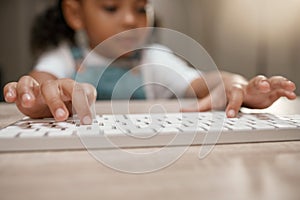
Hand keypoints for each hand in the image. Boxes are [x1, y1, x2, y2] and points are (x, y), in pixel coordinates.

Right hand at [4, 76, 95, 123]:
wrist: (52, 97)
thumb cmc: (68, 100)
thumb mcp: (81, 103)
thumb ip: (88, 104)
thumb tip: (92, 115)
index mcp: (69, 88)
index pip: (77, 91)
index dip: (83, 105)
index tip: (87, 121)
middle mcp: (52, 86)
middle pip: (52, 88)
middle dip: (56, 102)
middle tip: (61, 117)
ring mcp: (36, 88)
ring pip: (29, 83)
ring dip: (28, 92)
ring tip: (29, 103)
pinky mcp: (23, 92)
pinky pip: (14, 86)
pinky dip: (11, 90)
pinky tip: (11, 98)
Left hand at [182, 73, 296, 116]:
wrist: (229, 83)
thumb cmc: (220, 94)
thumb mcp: (210, 100)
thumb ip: (197, 107)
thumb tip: (180, 111)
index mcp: (231, 90)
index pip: (232, 97)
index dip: (231, 106)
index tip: (231, 115)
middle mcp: (246, 87)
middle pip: (252, 83)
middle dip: (258, 84)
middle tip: (261, 85)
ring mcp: (257, 88)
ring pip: (269, 82)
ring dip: (278, 83)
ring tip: (290, 87)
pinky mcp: (266, 91)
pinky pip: (277, 89)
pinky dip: (285, 90)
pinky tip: (293, 93)